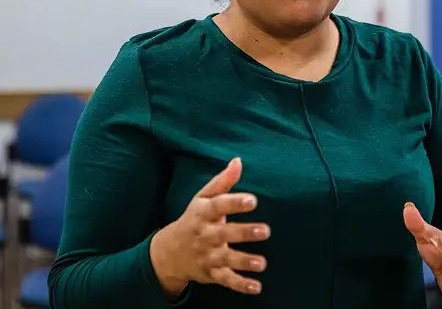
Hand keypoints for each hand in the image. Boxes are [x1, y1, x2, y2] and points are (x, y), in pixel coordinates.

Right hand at [150, 157, 269, 297]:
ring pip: (226, 259)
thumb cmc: (194, 219)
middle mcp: (205, 235)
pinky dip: (241, 285)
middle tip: (266, 231)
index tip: (253, 200)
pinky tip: (257, 287)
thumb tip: (238, 161)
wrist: (168, 253)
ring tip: (262, 263)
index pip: (218, 206)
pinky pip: (226, 280)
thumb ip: (223, 182)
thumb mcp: (203, 198)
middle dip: (244, 233)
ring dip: (244, 261)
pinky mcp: (212, 273)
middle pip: (224, 234)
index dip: (235, 203)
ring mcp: (208, 256)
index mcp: (203, 214)